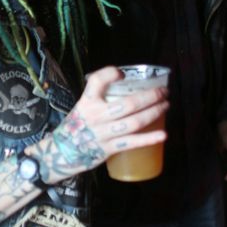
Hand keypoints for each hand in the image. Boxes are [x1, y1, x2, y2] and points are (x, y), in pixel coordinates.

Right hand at [36, 66, 168, 181]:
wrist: (60, 153)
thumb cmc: (76, 126)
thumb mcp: (83, 106)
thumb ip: (100, 97)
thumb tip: (127, 85)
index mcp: (87, 102)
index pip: (97, 81)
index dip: (111, 74)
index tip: (123, 74)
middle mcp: (96, 116)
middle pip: (128, 104)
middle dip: (150, 96)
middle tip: (164, 92)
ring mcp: (104, 133)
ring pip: (134, 122)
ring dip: (154, 113)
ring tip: (166, 106)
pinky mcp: (109, 149)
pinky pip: (132, 143)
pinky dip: (149, 139)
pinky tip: (163, 134)